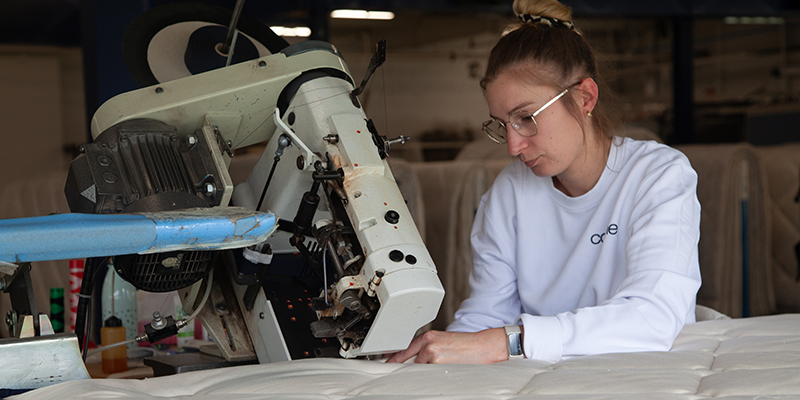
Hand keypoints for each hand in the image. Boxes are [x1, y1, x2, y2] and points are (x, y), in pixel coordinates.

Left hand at [385, 328, 508, 363]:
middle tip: (415, 370)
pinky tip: (444, 371)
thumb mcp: (443, 342)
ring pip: (418, 370)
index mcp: (428, 336)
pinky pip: (428, 375)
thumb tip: (414, 361)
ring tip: (442, 367)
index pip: (404, 349)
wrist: (484, 347)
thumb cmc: (466, 346)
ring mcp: (432, 354)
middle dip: (410, 368)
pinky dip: (433, 376)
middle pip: (408, 362)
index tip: (385, 363)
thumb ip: (427, 349)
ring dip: (425, 372)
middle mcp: (428, 344)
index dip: (393, 358)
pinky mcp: (438, 364)